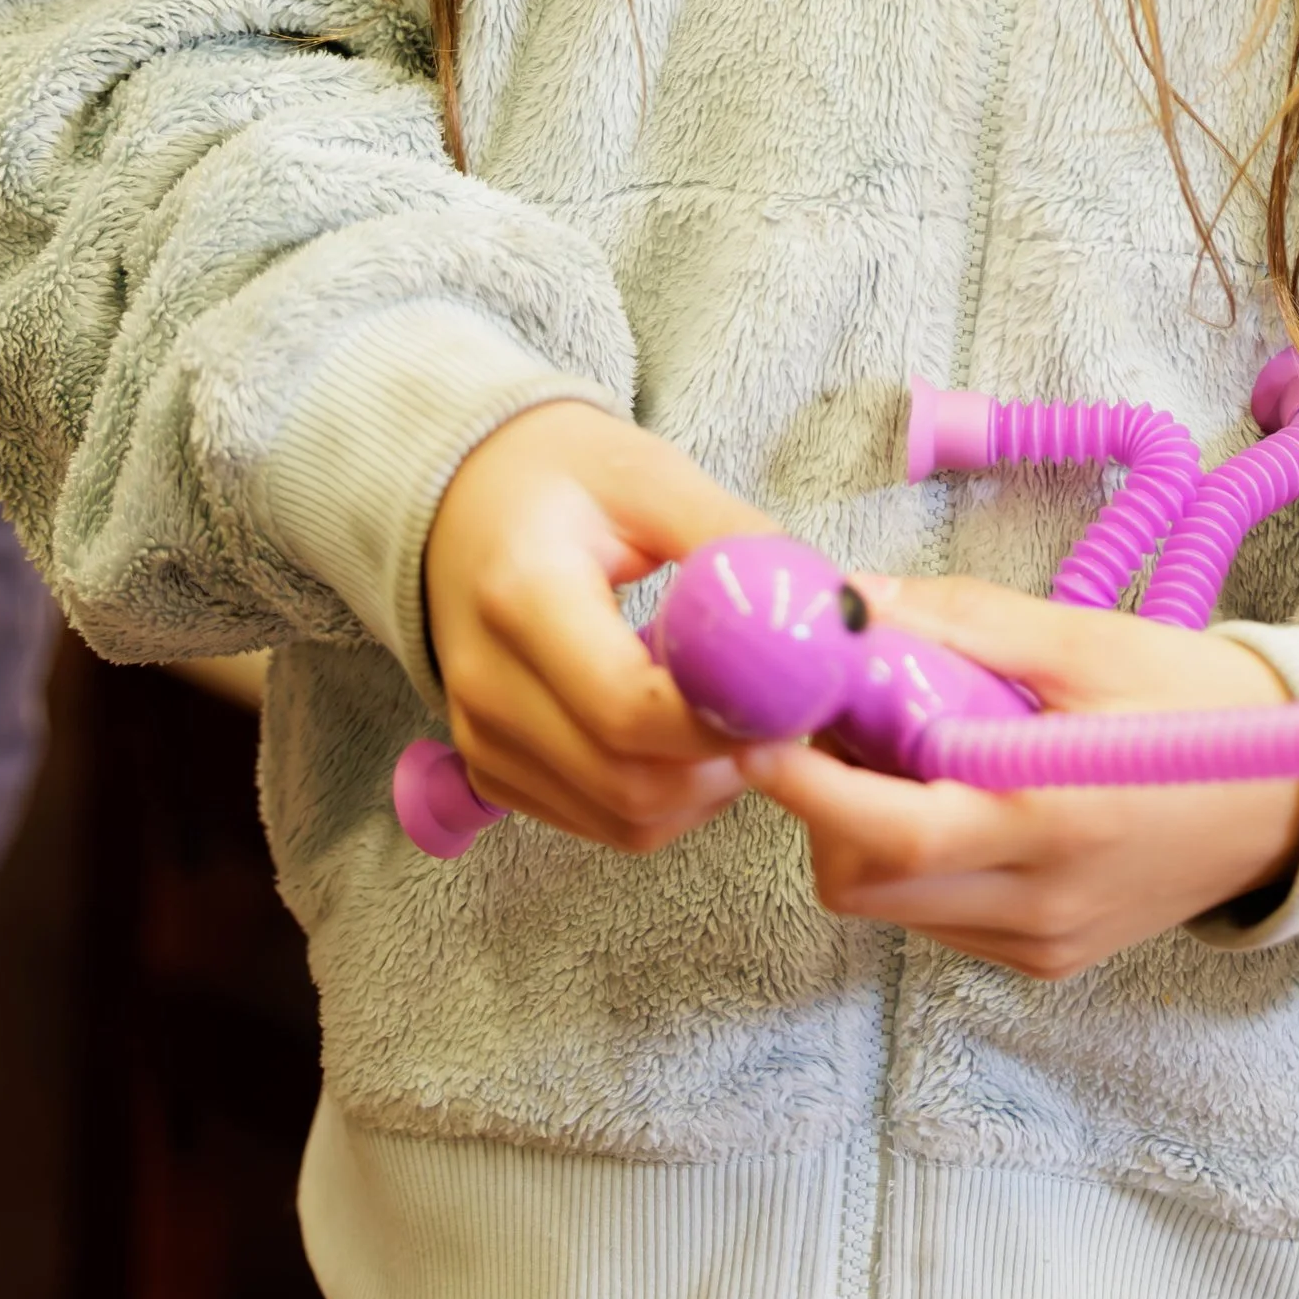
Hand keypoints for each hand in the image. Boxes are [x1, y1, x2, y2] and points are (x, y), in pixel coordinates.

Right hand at [423, 401, 771, 854]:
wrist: (464, 498)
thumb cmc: (565, 476)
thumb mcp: (652, 477)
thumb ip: (734, 539)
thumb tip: (834, 608)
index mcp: (519, 597)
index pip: (627, 707)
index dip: (723, 719)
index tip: (793, 690)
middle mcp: (486, 684)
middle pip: (629, 780)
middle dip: (727, 761)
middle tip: (788, 711)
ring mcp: (482, 738)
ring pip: (622, 818)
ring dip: (705, 787)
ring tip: (741, 715)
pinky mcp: (492, 769)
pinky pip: (600, 821)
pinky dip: (666, 799)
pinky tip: (690, 734)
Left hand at [737, 573, 1298, 978]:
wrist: (1297, 799)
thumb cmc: (1192, 702)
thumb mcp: (1086, 640)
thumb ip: (963, 624)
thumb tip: (851, 601)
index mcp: (1047, 818)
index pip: (883, 828)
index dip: (801, 779)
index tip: (753, 718)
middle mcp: (1035, 903)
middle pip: (861, 881)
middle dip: (823, 802)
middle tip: (836, 719)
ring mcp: (1039, 943)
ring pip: (890, 906)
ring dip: (865, 831)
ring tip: (908, 748)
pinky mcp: (1045, 959)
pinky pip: (937, 920)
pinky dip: (916, 862)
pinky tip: (957, 796)